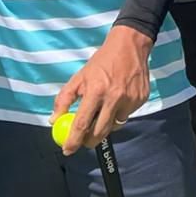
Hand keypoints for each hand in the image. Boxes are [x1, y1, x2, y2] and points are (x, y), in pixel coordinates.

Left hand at [52, 25, 152, 153]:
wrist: (130, 46)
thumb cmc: (101, 62)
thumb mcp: (79, 76)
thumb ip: (64, 99)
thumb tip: (54, 120)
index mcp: (96, 91)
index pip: (82, 123)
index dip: (73, 140)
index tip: (67, 150)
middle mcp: (114, 97)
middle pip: (99, 132)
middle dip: (89, 141)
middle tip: (84, 141)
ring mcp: (130, 100)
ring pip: (115, 125)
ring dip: (106, 125)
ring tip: (103, 110)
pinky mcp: (141, 99)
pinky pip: (127, 115)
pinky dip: (119, 113)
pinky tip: (118, 99)